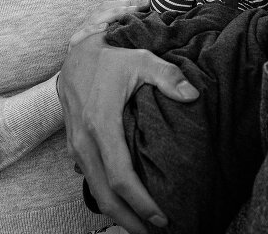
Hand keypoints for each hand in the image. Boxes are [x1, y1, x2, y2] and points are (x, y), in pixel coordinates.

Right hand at [57, 0, 199, 233]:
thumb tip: (193, 95)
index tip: (163, 217)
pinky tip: (125, 201)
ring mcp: (76, 145)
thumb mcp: (141, 58)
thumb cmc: (109, 55)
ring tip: (142, 225)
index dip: (141, 203)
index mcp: (101, 125)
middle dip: (129, 220)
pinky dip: (106, 195)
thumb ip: (168, 76)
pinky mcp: (75, 144)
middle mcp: (84, 141)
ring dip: (116, 211)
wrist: (75, 51)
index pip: (121, 177)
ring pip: (94, 189)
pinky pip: (89, 178)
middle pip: (104, 195)